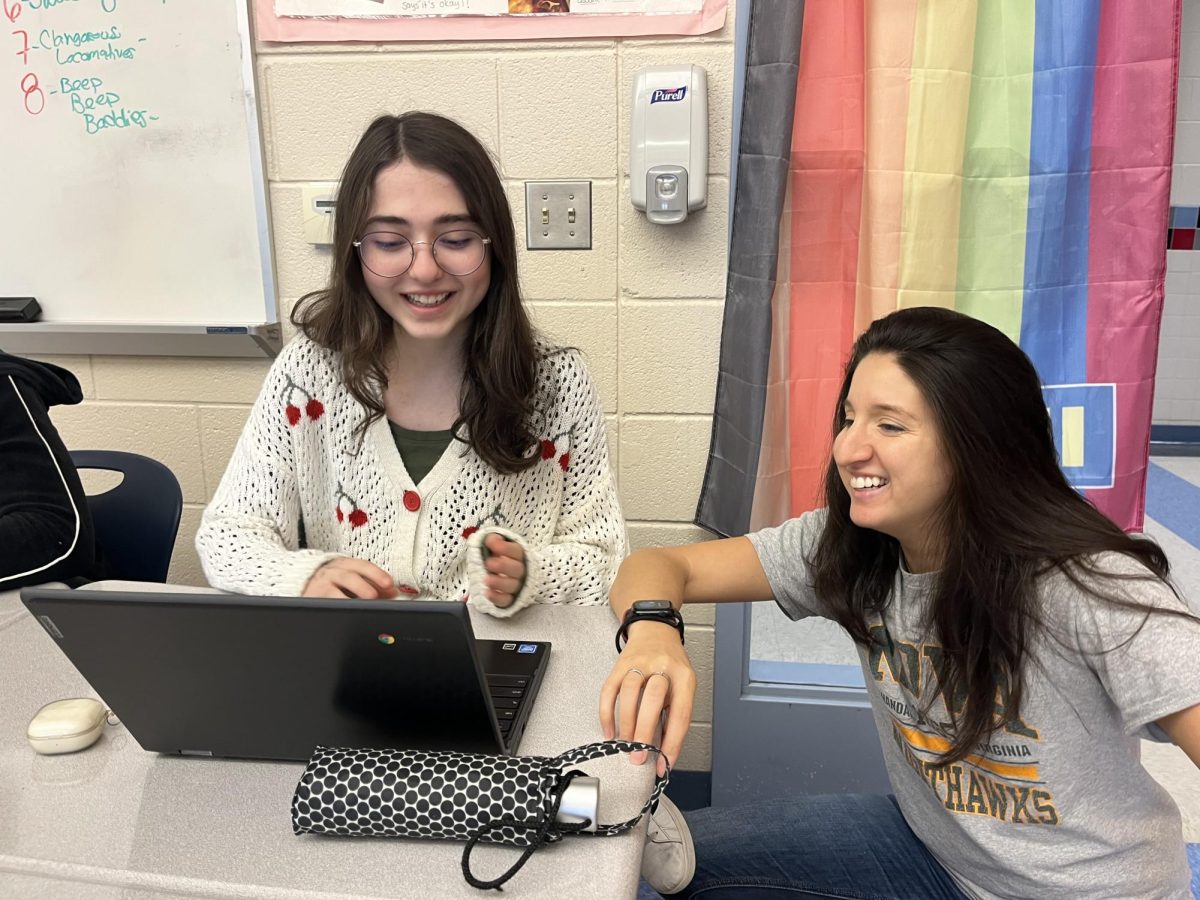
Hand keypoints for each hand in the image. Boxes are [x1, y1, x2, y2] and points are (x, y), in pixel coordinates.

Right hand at [302, 558, 397, 598]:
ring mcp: (321, 584)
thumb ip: (373, 585)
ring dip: (349, 597)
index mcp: (346, 564)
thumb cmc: (334, 583)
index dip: (377, 575)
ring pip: (333, 589)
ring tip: (362, 604)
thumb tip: (394, 593)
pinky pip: (323, 601)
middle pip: (349, 576)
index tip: (389, 584)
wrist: (303, 585)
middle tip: (374, 596)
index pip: (363, 566)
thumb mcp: (353, 580)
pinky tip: (344, 612)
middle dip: (363, 585)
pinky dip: (334, 606)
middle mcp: (333, 571)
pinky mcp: (312, 597)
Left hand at [481, 533, 525, 607]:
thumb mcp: (496, 546)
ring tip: (486, 579)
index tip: (491, 543)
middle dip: (503, 566)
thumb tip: (488, 539)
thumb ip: (493, 541)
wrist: (505, 576)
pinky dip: (497, 598)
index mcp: (519, 556)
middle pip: (517, 569)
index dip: (505, 548)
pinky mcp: (510, 600)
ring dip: (499, 583)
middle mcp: (521, 571)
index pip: (516, 551)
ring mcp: (516, 587)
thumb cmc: (500, 558)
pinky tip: (487, 593)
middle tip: (489, 563)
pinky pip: (506, 601)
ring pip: (512, 586)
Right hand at [599, 623, 695, 775]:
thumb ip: (674, 715)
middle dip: (644, 732)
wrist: (656, 630)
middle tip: (638, 756)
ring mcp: (640, 663)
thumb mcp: (683, 686)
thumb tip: (664, 751)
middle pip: (652, 700)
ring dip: (626, 723)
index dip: (672, 743)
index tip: (664, 764)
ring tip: (625, 744)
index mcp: (684, 677)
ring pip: (630, 693)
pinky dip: (607, 713)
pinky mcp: (620, 664)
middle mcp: (663, 667)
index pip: (680, 714)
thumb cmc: (672, 664)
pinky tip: (609, 730)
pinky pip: (610, 689)